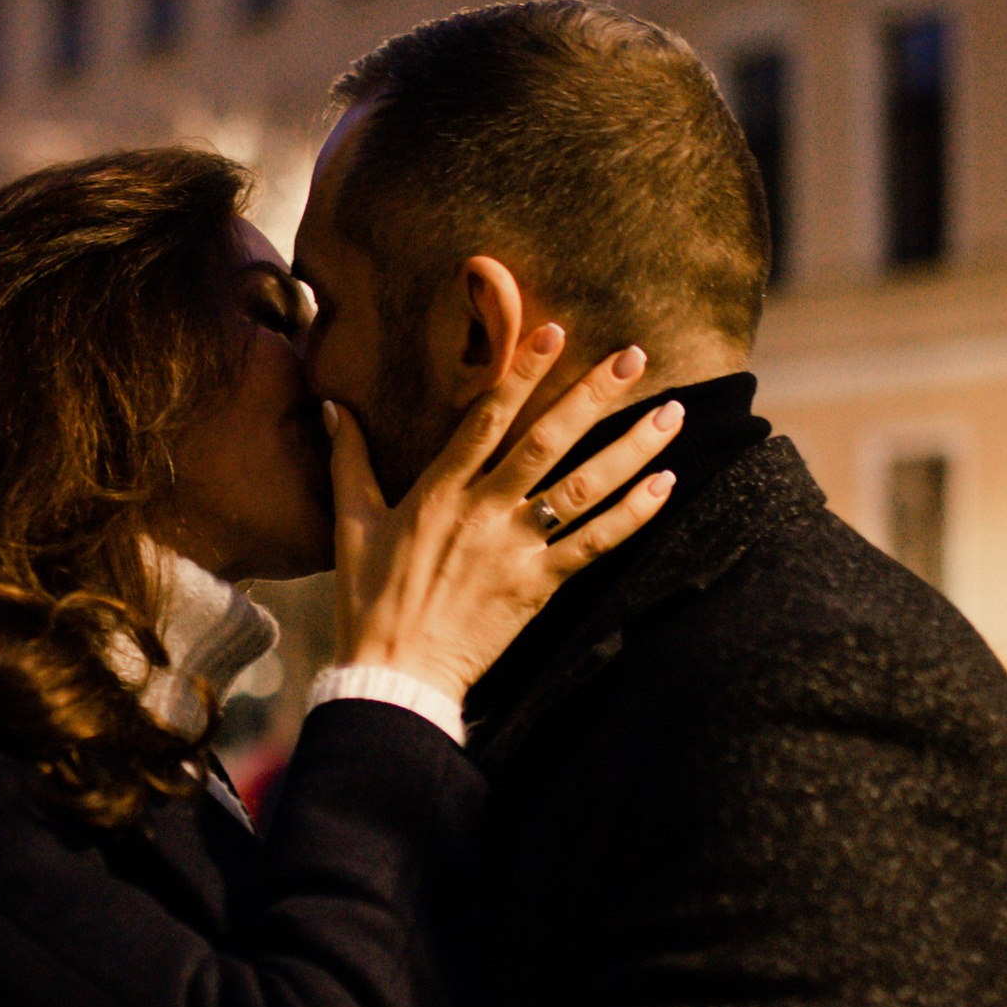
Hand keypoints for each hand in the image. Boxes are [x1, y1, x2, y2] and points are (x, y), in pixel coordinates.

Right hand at [330, 331, 683, 706]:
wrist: (394, 675)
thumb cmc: (369, 602)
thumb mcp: (350, 525)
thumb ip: (349, 461)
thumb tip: (336, 408)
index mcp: (438, 490)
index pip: (486, 417)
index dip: (522, 371)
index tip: (555, 331)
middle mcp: (482, 511)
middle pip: (547, 441)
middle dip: (594, 395)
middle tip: (635, 356)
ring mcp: (514, 548)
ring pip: (583, 487)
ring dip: (630, 448)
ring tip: (670, 413)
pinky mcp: (538, 586)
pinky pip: (594, 544)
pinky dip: (632, 514)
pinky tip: (664, 484)